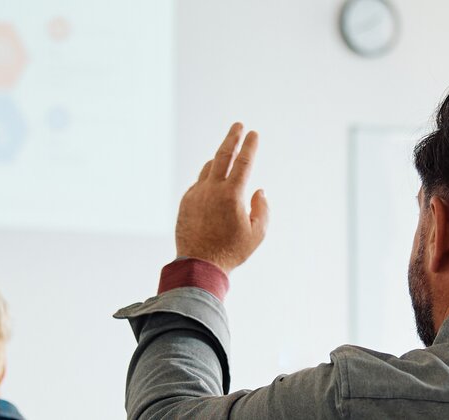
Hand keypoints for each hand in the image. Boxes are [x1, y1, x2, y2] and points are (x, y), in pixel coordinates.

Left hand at [175, 122, 269, 272]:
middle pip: (222, 155)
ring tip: (227, 154)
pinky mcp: (186, 202)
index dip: (250, 145)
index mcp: (232, 195)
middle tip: (237, 125)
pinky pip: (199, 184)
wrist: (199, 265)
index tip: (254, 133)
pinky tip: (213, 182)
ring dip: (219, 159)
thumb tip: (259, 190)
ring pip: (208, 169)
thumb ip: (262, 209)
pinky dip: (208, 179)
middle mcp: (212, 189)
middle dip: (232, 138)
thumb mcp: (257, 233)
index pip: (243, 162)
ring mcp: (196, 194)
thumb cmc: (231, 252)